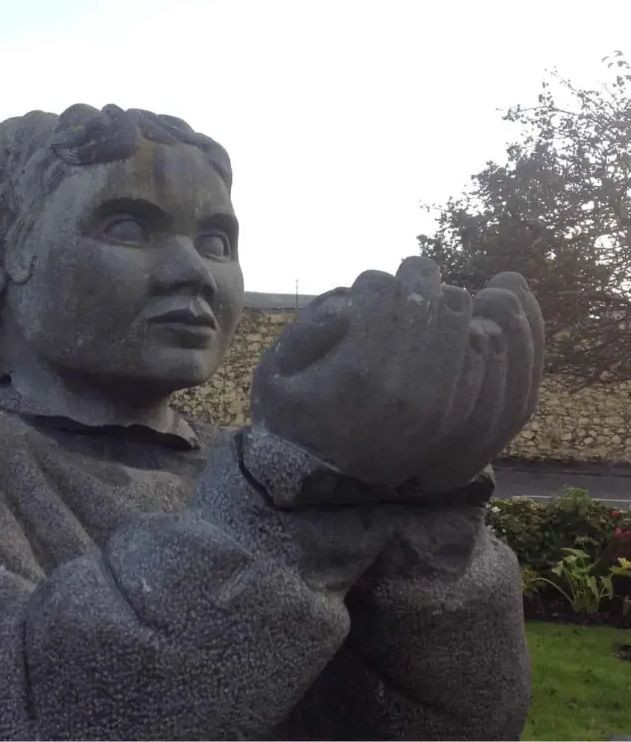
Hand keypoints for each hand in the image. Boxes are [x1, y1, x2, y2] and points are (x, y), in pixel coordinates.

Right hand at [249, 257, 543, 495]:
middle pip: (434, 302)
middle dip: (420, 283)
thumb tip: (352, 304)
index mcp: (357, 375)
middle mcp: (407, 394)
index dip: (373, 283)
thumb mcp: (274, 375)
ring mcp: (445, 411)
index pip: (381, 292)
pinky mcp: (468, 426)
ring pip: (471, 327)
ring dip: (456, 304)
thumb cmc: (295, 420)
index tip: (367, 290)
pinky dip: (493, 335)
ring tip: (438, 301)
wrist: (323, 486)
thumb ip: (305, 331)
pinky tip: (480, 320)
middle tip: (409, 282)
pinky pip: (490, 358)